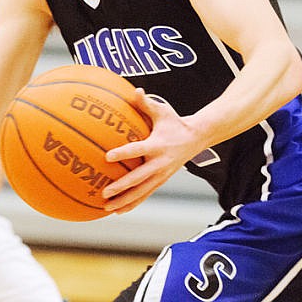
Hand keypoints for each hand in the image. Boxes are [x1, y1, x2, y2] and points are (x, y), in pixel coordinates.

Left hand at [102, 89, 199, 212]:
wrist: (197, 138)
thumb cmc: (175, 122)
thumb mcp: (163, 110)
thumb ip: (146, 103)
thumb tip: (135, 90)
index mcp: (158, 145)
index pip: (138, 150)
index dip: (124, 153)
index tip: (107, 156)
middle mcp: (160, 163)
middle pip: (139, 179)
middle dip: (121, 187)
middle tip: (104, 192)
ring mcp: (162, 175)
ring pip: (141, 192)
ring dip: (125, 201)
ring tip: (107, 208)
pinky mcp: (162, 181)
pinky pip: (145, 195)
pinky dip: (132, 204)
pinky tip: (118, 211)